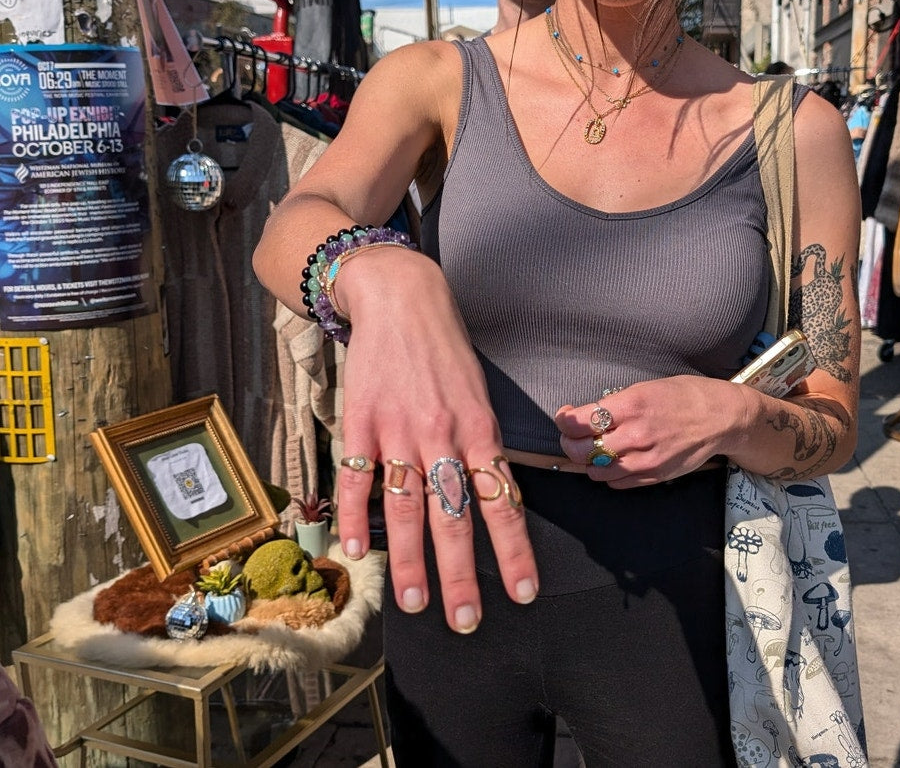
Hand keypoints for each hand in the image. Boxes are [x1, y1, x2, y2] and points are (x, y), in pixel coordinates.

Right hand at [334, 250, 538, 631]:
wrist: (402, 298)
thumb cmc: (446, 350)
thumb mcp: (479, 393)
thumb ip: (481, 446)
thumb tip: (491, 498)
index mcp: (479, 429)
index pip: (501, 502)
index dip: (513, 550)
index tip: (522, 592)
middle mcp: (442, 435)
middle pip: (453, 516)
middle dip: (461, 574)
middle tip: (466, 620)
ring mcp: (399, 430)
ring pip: (407, 508)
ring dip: (410, 561)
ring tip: (415, 603)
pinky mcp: (362, 422)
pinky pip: (359, 479)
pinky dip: (357, 517)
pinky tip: (357, 552)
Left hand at [554, 377, 728, 487]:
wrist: (721, 418)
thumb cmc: (685, 396)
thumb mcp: (646, 387)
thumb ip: (615, 404)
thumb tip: (586, 416)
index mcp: (631, 405)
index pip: (579, 422)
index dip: (564, 420)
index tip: (565, 416)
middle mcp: (635, 435)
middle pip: (581, 451)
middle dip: (569, 443)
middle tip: (573, 435)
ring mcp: (645, 460)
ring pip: (596, 471)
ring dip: (588, 461)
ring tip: (595, 448)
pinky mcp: (654, 476)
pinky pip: (617, 483)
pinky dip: (609, 474)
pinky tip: (616, 459)